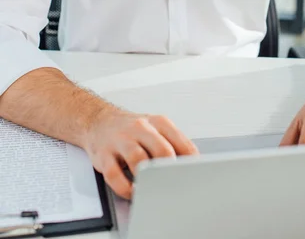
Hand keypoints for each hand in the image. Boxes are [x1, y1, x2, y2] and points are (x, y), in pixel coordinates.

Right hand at [83, 107, 198, 199]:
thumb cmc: (133, 130)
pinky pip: (115, 175)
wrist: (100, 122)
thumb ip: (175, 145)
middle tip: (173, 186)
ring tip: (152, 190)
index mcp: (158, 122)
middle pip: (162, 150)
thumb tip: (193, 167)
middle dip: (170, 171)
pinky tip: (132, 191)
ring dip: (147, 179)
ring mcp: (121, 140)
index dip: (190, 165)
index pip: (181, 144)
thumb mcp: (158, 129)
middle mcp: (140, 128)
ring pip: (138, 160)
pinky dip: (125, 188)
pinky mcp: (104, 155)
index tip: (193, 178)